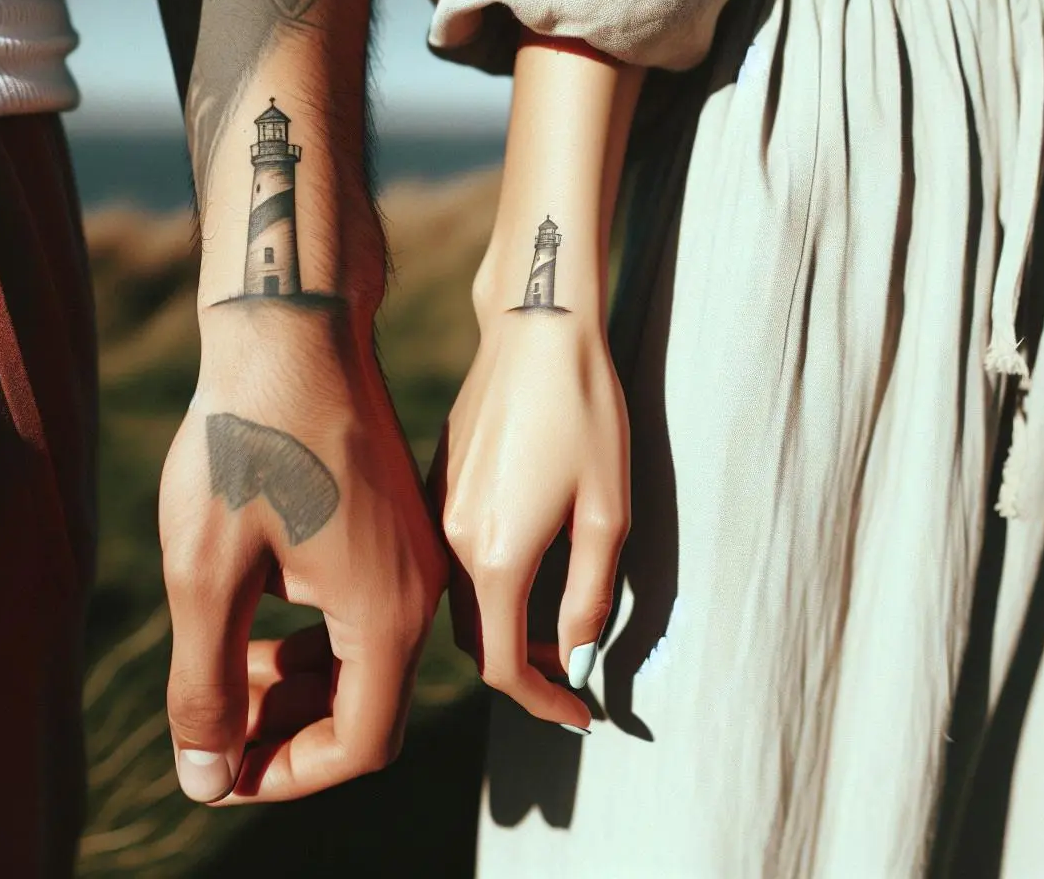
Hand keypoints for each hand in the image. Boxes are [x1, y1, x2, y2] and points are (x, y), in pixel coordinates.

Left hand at [158, 306, 444, 803]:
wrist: (287, 327)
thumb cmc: (243, 440)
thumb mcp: (206, 575)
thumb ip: (206, 686)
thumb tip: (207, 778)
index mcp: (386, 614)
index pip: (360, 743)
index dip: (288, 774)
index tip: (221, 771)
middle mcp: (416, 589)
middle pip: (367, 706)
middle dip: (290, 733)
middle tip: (214, 731)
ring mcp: (409, 551)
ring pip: (362, 657)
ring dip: (295, 684)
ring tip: (221, 674)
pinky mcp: (389, 521)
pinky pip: (360, 608)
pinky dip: (308, 634)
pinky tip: (249, 612)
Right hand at [431, 311, 628, 730]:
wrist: (536, 328)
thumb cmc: (585, 413)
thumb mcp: (606, 512)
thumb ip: (588, 596)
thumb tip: (576, 657)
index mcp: (495, 556)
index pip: (504, 666)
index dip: (543, 702)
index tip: (582, 715)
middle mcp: (453, 541)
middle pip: (477, 640)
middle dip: (524, 670)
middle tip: (574, 672)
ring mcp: (437, 510)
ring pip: (463, 600)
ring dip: (504, 628)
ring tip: (554, 629)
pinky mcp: (436, 482)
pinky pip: (454, 558)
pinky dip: (487, 586)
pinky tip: (526, 569)